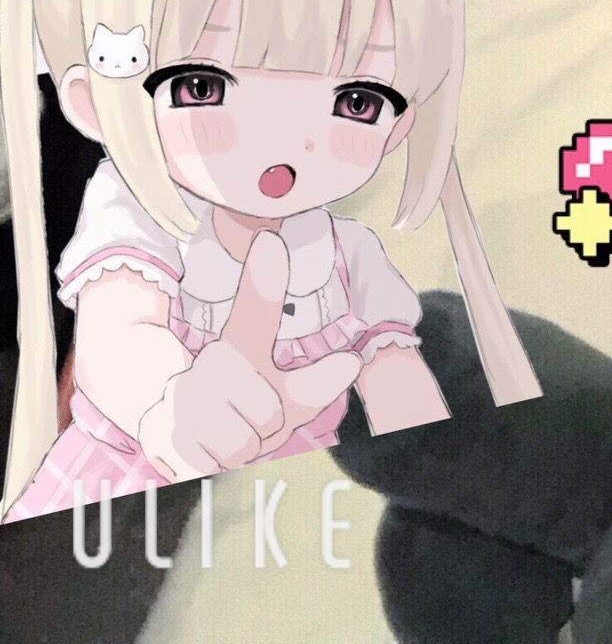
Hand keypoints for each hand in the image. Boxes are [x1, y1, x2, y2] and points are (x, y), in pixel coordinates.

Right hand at [135, 230, 361, 481]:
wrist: (183, 427)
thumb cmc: (248, 405)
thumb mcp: (287, 389)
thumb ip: (318, 378)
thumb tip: (353, 362)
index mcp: (241, 342)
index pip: (258, 311)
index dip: (265, 278)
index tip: (272, 241)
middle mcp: (209, 361)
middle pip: (271, 416)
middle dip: (270, 428)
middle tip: (253, 417)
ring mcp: (182, 395)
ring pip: (241, 446)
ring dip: (245, 449)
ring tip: (233, 432)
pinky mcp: (163, 431)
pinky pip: (211, 465)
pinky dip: (217, 465)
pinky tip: (209, 446)